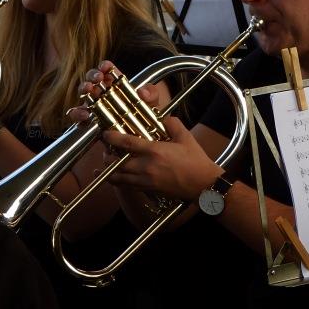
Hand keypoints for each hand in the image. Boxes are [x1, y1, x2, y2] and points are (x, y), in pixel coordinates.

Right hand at [69, 60, 159, 121]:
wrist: (136, 144)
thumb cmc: (144, 119)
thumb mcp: (152, 106)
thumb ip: (151, 96)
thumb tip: (142, 92)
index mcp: (117, 86)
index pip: (108, 71)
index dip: (105, 66)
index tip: (106, 66)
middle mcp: (103, 94)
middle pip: (92, 79)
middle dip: (93, 75)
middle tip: (98, 78)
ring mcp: (93, 107)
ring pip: (83, 94)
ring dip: (84, 89)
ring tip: (88, 90)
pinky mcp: (87, 123)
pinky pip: (76, 116)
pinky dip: (77, 113)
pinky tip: (85, 114)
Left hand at [101, 116, 221, 201]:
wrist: (202, 184)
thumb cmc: (195, 161)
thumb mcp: (186, 138)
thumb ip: (173, 124)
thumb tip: (164, 118)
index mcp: (155, 151)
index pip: (127, 143)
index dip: (113, 137)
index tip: (106, 134)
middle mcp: (146, 166)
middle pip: (117, 163)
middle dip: (108, 156)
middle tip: (108, 150)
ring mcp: (145, 180)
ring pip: (118, 177)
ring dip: (110, 171)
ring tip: (108, 166)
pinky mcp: (148, 190)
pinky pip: (127, 186)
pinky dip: (119, 181)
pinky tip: (119, 177)